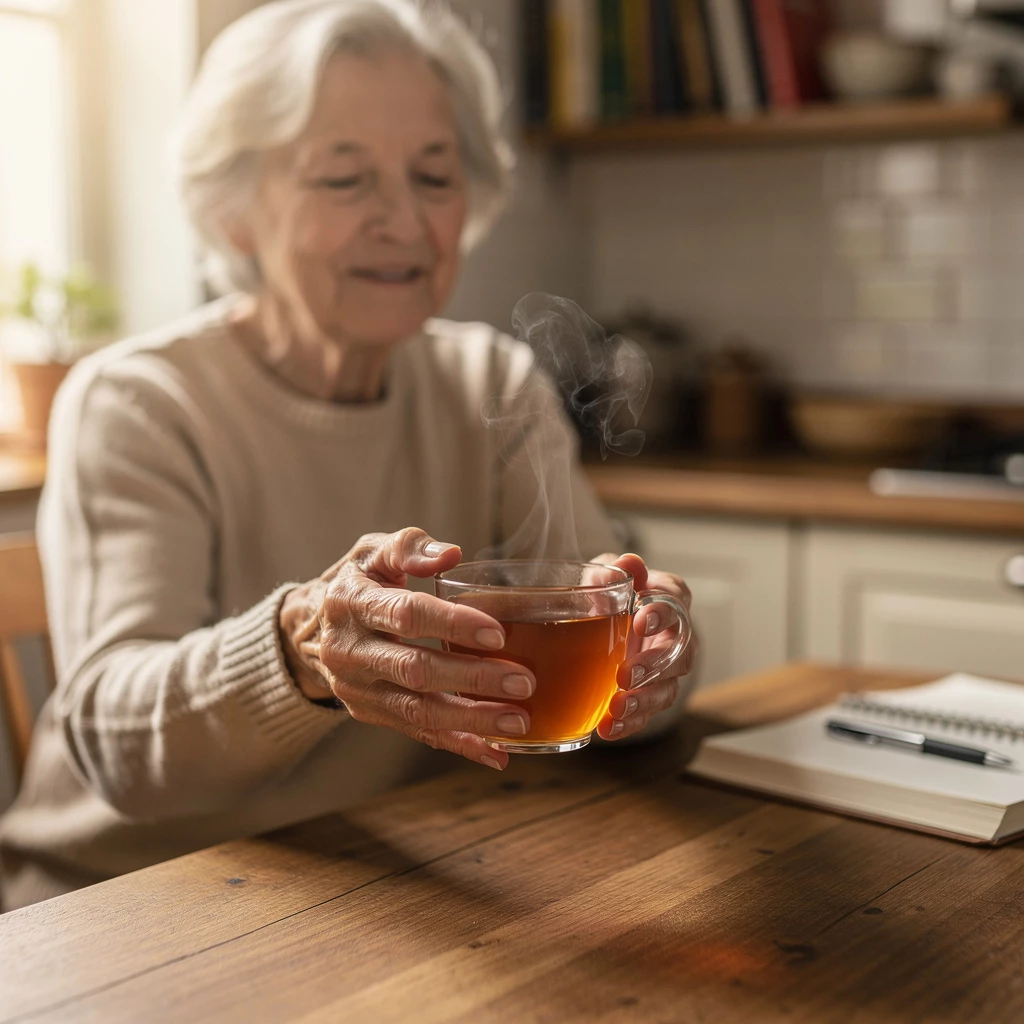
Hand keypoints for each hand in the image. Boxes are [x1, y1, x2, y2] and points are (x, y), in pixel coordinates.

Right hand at [278, 528, 536, 770]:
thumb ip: (410, 548)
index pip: (406, 617)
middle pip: (415, 670)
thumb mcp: (375, 551)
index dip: (453, 624)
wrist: (314, 626)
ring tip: (519, 719)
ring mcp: (358, 690)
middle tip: (522, 681)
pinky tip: (498, 752)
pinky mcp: (371, 714)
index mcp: (350, 604)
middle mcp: (349, 652)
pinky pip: (418, 733)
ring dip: (471, 719)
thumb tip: (450, 554)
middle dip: (472, 678)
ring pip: (418, 711)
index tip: (497, 634)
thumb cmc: (362, 580)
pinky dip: (460, 744)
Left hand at [590, 552, 696, 741]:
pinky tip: (607, 729)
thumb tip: (626, 563)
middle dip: (654, 666)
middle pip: (679, 654)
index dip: (662, 613)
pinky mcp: (651, 694)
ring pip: (667, 690)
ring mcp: (667, 670)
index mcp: (669, 598)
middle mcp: (677, 636)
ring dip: (644, 701)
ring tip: (617, 708)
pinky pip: (648, 714)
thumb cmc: (609, 590)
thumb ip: (612, 571)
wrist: (602, 618)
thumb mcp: (605, 573)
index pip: (676, 603)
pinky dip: (629, 724)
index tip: (640, 619)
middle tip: (626, 674)